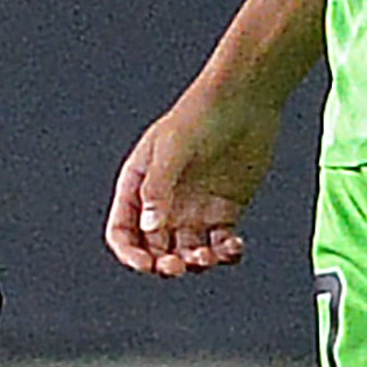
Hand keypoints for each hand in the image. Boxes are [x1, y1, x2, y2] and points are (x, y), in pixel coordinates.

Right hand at [105, 83, 280, 276]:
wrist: (243, 101)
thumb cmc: (199, 116)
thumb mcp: (171, 149)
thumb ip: (158, 188)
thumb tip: (150, 227)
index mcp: (139, 188)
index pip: (123, 232)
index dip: (130, 254)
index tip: (146, 265)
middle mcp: (164, 204)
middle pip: (155, 249)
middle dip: (164, 264)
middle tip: (179, 266)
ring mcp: (195, 210)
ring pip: (188, 253)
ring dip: (196, 263)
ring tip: (210, 255)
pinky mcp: (225, 212)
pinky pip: (221, 244)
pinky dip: (226, 253)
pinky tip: (233, 246)